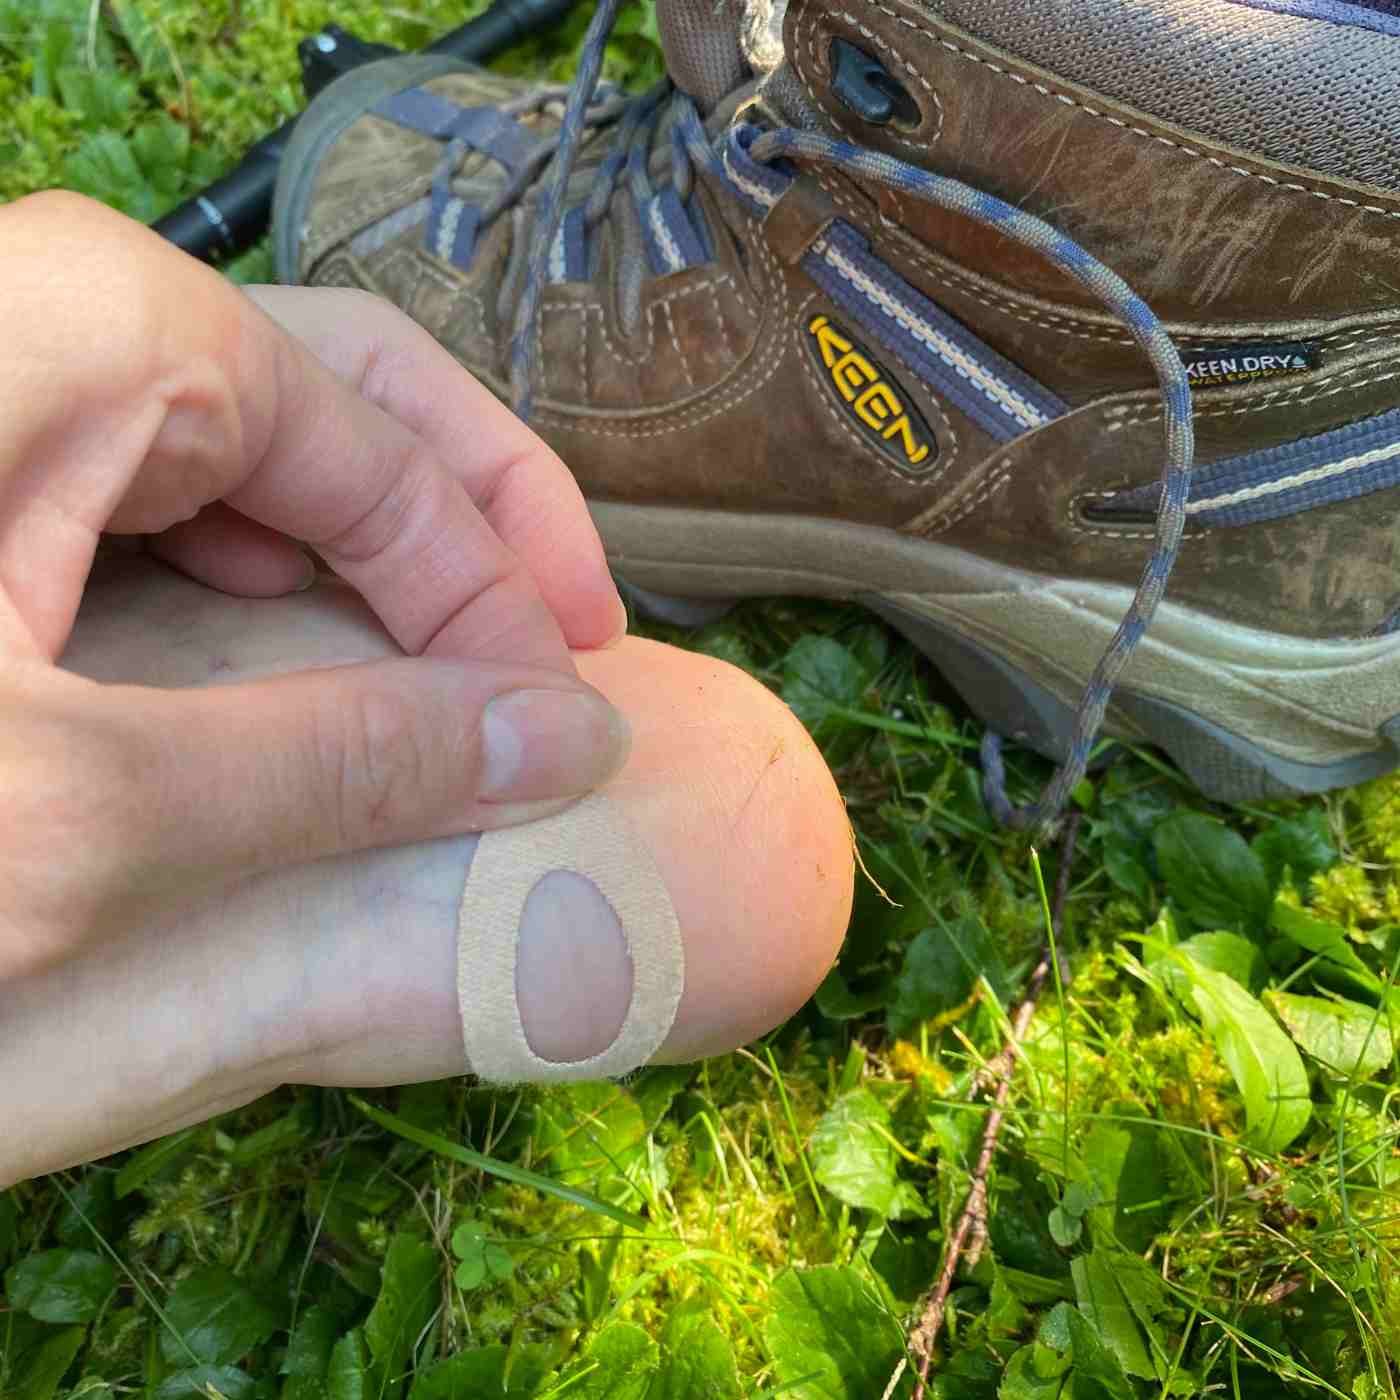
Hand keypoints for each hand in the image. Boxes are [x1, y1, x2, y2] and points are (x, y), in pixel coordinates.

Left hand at [0, 191, 627, 980]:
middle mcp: (56, 317)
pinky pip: (154, 483)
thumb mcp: (76, 810)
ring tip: (422, 668)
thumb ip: (340, 765)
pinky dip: (243, 575)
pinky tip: (259, 653)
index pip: (388, 446)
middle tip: (538, 660)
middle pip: (337, 405)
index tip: (563, 716)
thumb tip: (570, 742)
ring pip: (253, 444)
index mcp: (100, 330)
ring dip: (359, 565)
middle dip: (456, 542)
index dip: (502, 589)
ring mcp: (9, 378)